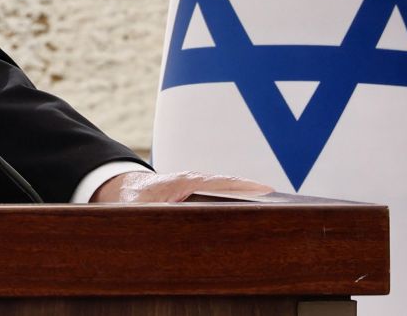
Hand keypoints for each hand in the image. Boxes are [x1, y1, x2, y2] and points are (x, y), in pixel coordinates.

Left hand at [91, 169, 271, 202]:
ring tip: (278, 212)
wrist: (121, 188)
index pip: (220, 181)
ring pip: (228, 191)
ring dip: (249, 198)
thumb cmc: (130, 199)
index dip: (243, 185)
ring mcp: (197, 187)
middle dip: (256, 192)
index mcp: (185, 182)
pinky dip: (239, 201)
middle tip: (286, 204)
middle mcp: (195, 181)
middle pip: (231, 185)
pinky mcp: (197, 194)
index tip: (268, 189)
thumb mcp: (139, 210)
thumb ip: (154, 215)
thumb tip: (170, 224)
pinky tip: (254, 217)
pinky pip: (222, 196)